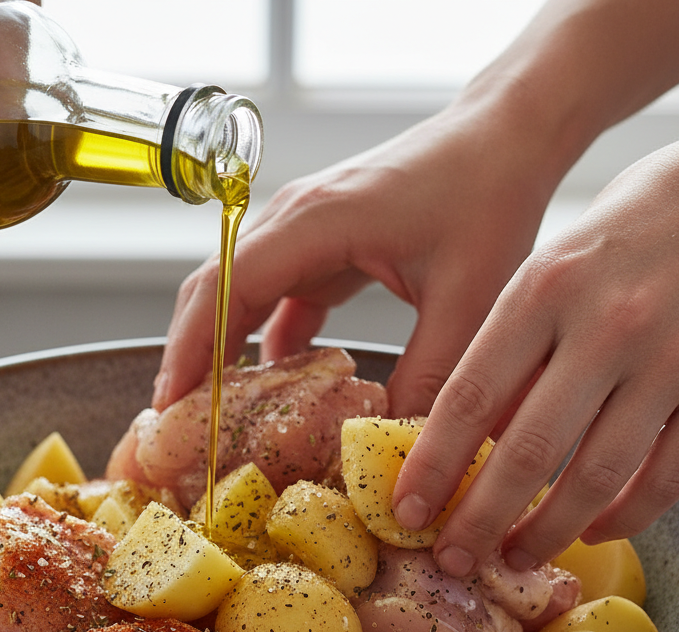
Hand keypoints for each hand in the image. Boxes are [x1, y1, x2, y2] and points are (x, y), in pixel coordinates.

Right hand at [153, 95, 561, 412]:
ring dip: (221, 351)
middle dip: (190, 356)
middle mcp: (294, 220)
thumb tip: (394, 445)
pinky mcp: (321, 246)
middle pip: (213, 290)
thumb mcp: (468, 298)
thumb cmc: (489, 196)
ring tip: (214, 414)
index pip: (228, 286)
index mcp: (316, 221)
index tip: (172, 402)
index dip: (194, 347)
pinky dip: (265, 343)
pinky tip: (275, 388)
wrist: (506, 139)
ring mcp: (303, 232)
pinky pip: (275, 299)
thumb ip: (430, 375)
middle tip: (179, 423)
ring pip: (237, 295)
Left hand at [394, 109, 678, 578]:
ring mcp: (673, 358)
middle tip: (451, 559)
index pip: (469, 397)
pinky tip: (594, 529)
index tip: (406, 511)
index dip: (432, 466)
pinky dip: (626, 516)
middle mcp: (606, 325)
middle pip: (526, 451)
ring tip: (514, 556)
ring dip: (546, 531)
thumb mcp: (554, 265)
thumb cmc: (633, 224)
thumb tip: (467, 437)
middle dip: (479, 520)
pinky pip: (667, 476)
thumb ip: (515, 346)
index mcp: (545, 288)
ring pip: (596, 476)